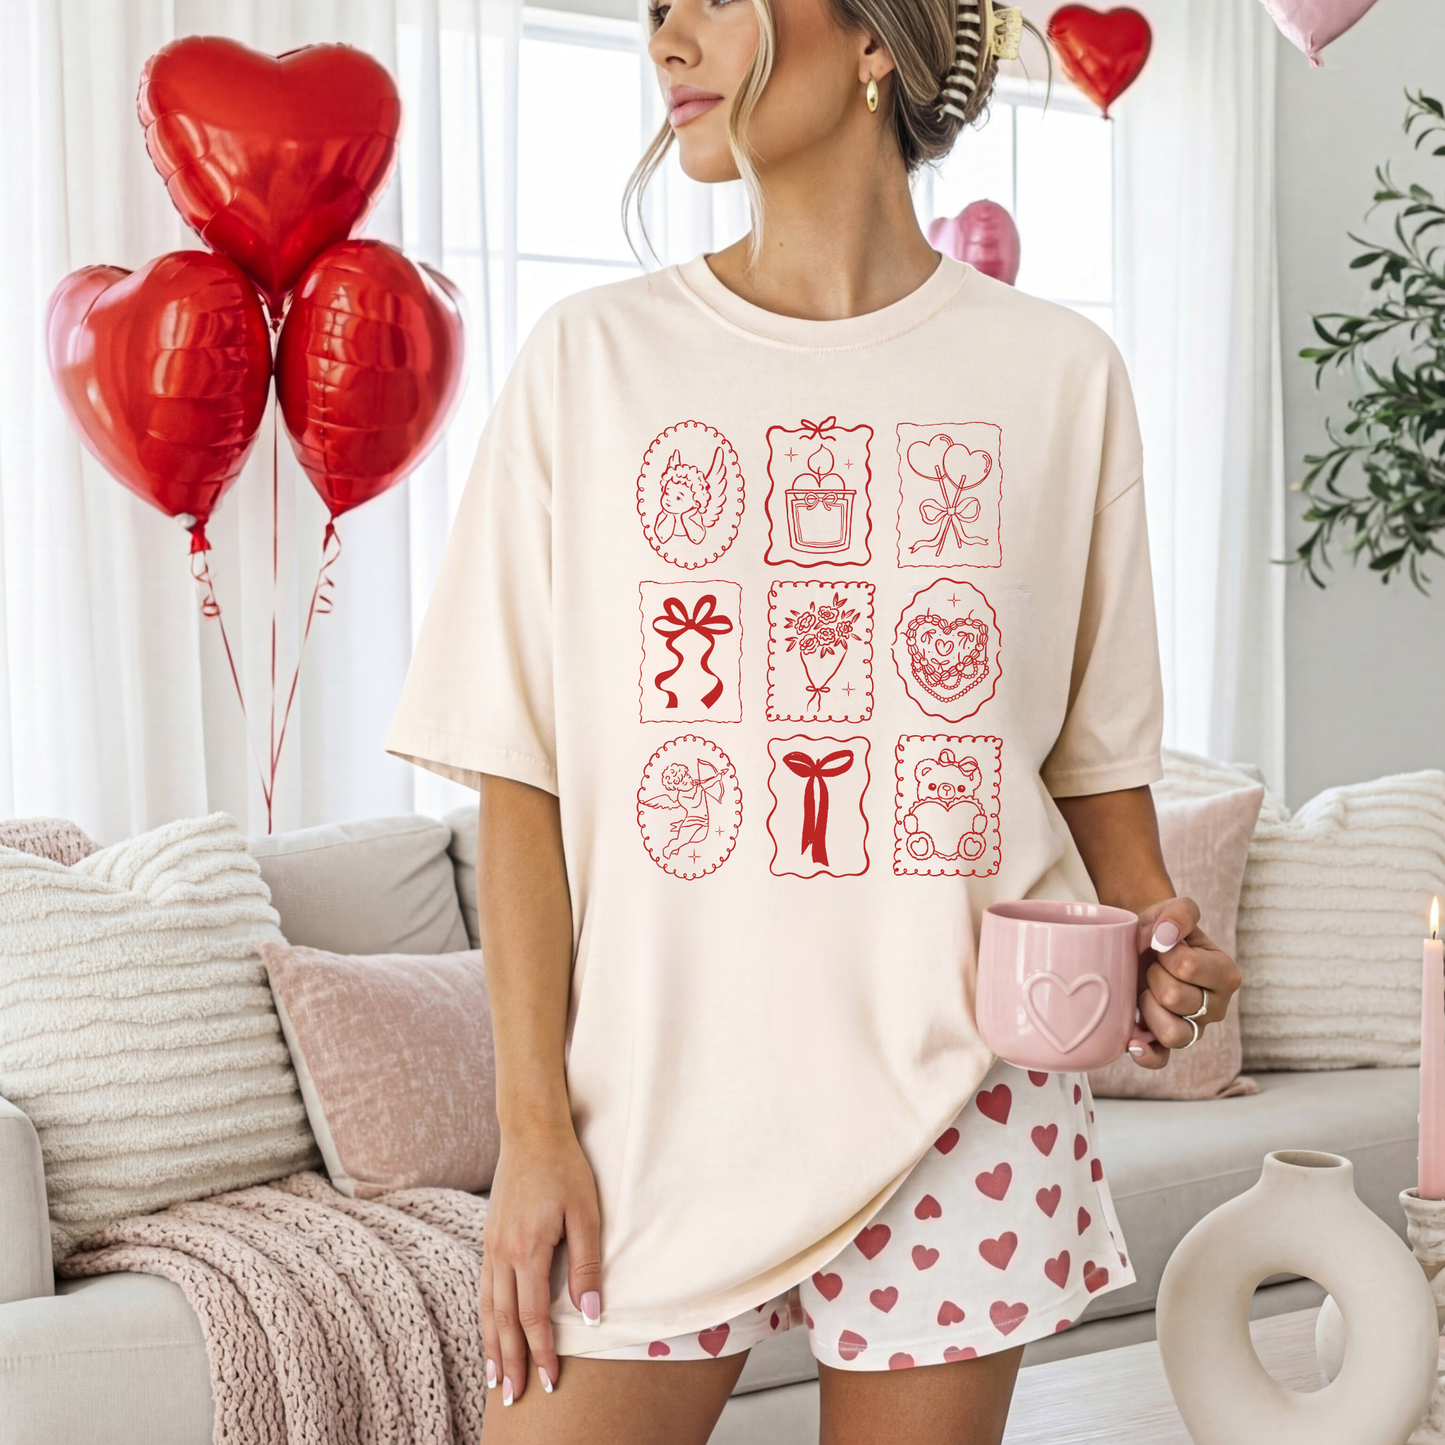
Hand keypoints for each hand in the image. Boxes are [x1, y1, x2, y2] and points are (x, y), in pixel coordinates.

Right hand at [480, 1119, 602, 1404]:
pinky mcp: (488, 1238)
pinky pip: (483, 1289)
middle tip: (515, 1398)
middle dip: (510, 1362)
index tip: (550, 1382)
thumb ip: (587, 1266)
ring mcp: (490, 1246)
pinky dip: (485, 1318)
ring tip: (495, 1380)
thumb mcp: (587, 1214)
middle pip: (503, 1321)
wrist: (531, 1131)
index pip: (532, 1317)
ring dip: (491, 1347)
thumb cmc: (565, 1168)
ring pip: (487, 1309)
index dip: (541, 1352)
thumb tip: (592, 1313)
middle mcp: (502, 1254)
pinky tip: (490, 1332)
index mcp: (527, 1250)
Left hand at [1127, 896, 1241, 1069]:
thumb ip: (1179, 914)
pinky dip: (1146, 1054)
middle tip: (1153, 967)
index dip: (1164, 952)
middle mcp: (1215, 1008)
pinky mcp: (1166, 1044)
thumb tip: (1164, 938)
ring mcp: (1193, 1029)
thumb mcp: (1176, 908)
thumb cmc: (1163, 928)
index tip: (1163, 945)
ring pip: (1172, 1033)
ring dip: (1148, 1007)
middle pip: (1175, 998)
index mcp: (1225, 975)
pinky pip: (1161, 1059)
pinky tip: (1132, 1042)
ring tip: (1145, 990)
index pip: (1186, 967)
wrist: (1141, 942)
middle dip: (1154, 976)